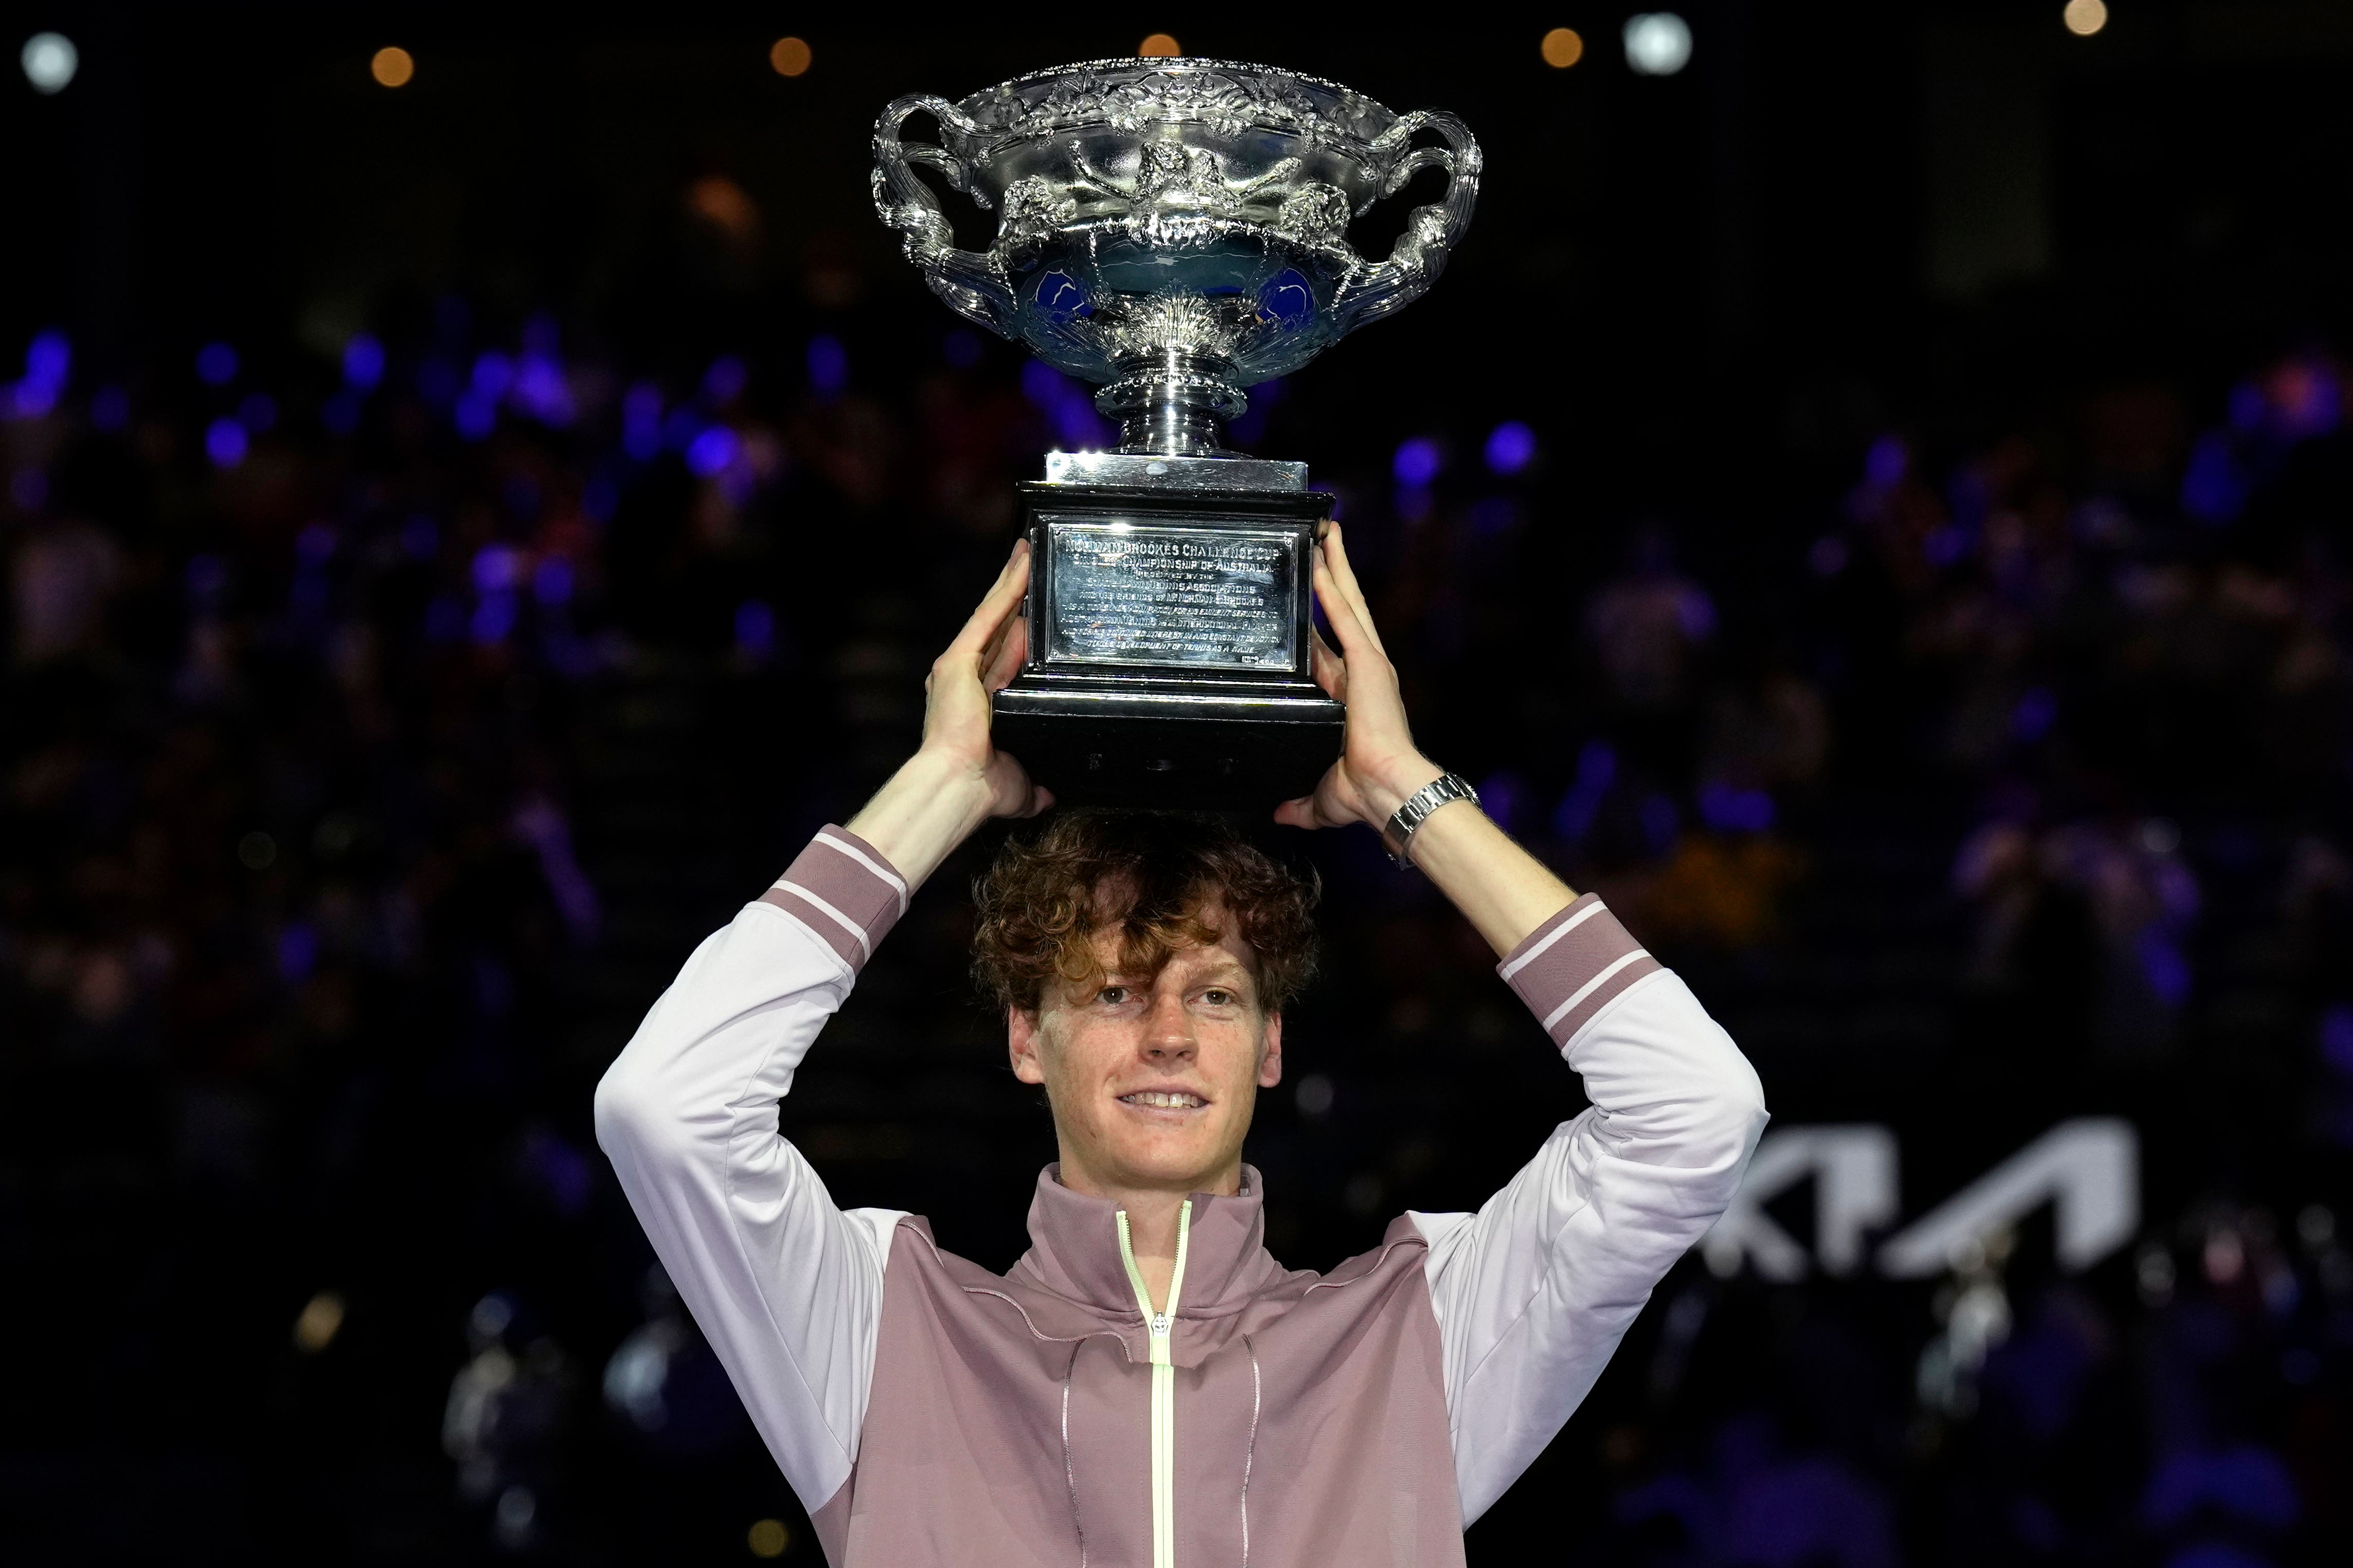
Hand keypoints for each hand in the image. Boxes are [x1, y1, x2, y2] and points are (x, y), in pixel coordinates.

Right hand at [847, 540, 1049, 886]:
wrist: (960, 786)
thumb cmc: (981, 789)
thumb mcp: (1020, 785)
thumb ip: (1036, 786)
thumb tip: (1052, 795)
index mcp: (978, 704)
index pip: (1005, 659)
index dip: (1019, 634)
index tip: (1033, 615)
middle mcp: (964, 680)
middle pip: (997, 627)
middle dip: (1015, 597)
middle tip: (1032, 565)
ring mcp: (959, 666)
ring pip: (993, 613)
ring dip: (1012, 581)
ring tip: (1029, 550)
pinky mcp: (957, 659)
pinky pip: (989, 614)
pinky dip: (1008, 587)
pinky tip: (1023, 563)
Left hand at [1274, 522, 1443, 835]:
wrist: (1385, 791)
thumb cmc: (1362, 794)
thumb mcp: (1319, 797)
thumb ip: (1297, 802)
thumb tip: (1279, 814)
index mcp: (1351, 696)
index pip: (1326, 647)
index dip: (1316, 619)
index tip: (1304, 597)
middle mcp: (1362, 673)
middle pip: (1344, 611)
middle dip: (1333, 574)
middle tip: (1321, 540)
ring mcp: (1368, 664)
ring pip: (1348, 603)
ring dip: (1335, 565)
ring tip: (1324, 531)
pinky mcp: (1369, 662)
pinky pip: (1346, 617)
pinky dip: (1332, 588)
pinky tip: (1321, 561)